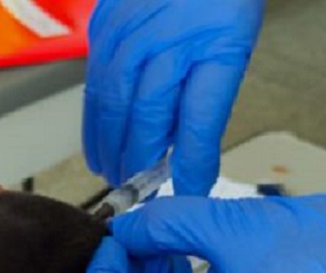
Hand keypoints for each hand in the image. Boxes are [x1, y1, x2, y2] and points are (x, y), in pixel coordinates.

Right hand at [83, 0, 263, 194]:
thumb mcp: (231, 46)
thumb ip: (208, 100)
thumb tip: (188, 155)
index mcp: (208, 46)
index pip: (197, 120)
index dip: (191, 161)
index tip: (191, 191)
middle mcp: (161, 41)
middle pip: (144, 117)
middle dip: (138, 162)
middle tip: (137, 191)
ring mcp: (126, 33)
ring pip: (111, 105)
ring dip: (109, 147)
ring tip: (113, 174)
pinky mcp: (103, 28)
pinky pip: (94, 83)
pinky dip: (96, 119)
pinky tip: (100, 141)